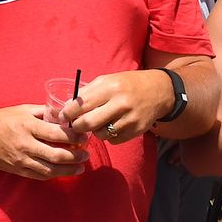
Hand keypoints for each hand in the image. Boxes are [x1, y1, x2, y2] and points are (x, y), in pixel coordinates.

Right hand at [0, 104, 88, 179]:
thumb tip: (65, 115)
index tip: (84, 137)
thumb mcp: (23, 110)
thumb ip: (44, 112)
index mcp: (28, 126)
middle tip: (86, 155)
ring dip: (68, 170)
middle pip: (57, 155)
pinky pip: (39, 176)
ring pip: (50, 170)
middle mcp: (25, 144)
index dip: (74, 137)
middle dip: (75, 156)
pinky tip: (63, 172)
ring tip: (80, 168)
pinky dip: (53, 175)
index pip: (57, 134)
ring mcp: (20, 159)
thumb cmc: (1, 118)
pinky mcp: (16, 169)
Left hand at [61, 70, 176, 142]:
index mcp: (109, 87)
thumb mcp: (107, 80)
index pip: (81, 104)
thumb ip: (88, 93)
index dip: (68, 113)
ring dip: (95, 131)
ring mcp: (129, 119)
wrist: (159, 91)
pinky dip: (109, 136)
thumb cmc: (126, 84)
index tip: (62, 116)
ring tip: (98, 123)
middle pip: (88, 123)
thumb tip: (67, 107)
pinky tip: (112, 126)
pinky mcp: (136, 131)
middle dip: (77, 127)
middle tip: (75, 125)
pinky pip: (113, 140)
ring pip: (100, 134)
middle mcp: (120, 103)